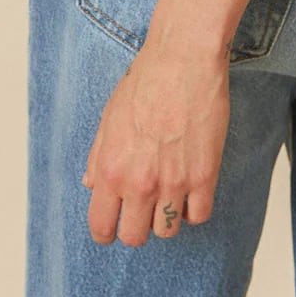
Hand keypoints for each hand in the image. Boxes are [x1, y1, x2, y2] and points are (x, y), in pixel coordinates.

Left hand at [81, 35, 230, 246]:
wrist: (183, 60)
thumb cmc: (144, 82)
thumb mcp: (109, 118)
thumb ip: (98, 157)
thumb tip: (91, 185)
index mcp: (111, 169)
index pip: (102, 226)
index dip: (106, 232)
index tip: (113, 228)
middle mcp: (139, 183)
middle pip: (134, 237)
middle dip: (136, 227)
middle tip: (142, 211)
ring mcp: (173, 182)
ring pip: (167, 231)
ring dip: (166, 217)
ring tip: (168, 195)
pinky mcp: (204, 175)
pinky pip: (199, 216)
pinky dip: (194, 208)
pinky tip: (190, 190)